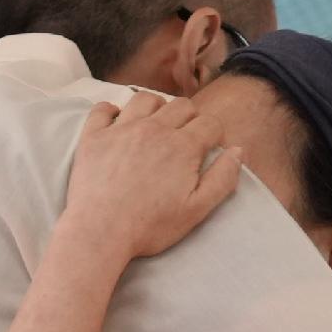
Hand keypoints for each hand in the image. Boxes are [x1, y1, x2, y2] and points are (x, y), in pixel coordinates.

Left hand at [58, 99, 241, 262]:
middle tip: (184, 138)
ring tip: (154, 126)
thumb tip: (238, 151)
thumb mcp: (197, 209)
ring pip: (145, 99)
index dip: (214, 134)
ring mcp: (121, 130)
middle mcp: (153, 129)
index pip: (210, 122)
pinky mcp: (93, 137)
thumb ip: (222, 178)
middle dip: (190, 118)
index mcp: (183, 146)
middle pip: (181, 105)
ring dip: (155, 108)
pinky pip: (103, 108)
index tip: (209, 147)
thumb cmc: (150, 226)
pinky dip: (112, 112)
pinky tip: (117, 124)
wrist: (100, 232)